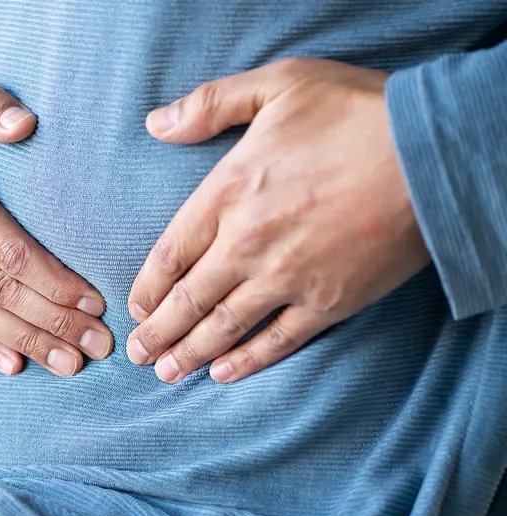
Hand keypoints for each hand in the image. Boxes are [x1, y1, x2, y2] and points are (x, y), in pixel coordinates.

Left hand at [125, 57, 428, 383]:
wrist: (435, 152)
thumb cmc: (358, 112)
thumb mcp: (277, 85)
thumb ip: (210, 105)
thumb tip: (155, 124)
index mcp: (227, 193)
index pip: (169, 253)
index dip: (147, 287)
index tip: (135, 308)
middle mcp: (247, 244)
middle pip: (188, 300)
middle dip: (157, 333)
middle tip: (137, 354)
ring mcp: (287, 278)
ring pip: (223, 327)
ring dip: (189, 354)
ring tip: (165, 373)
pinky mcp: (329, 301)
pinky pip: (277, 341)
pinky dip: (248, 361)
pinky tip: (224, 373)